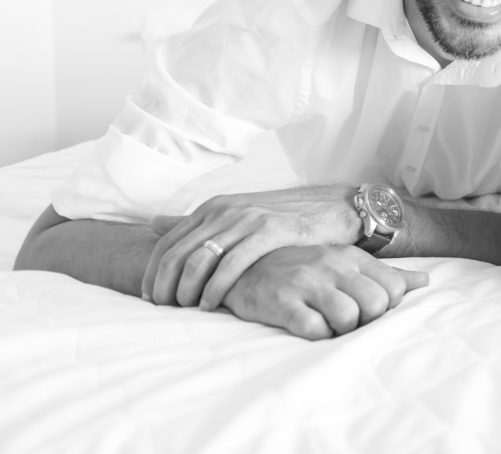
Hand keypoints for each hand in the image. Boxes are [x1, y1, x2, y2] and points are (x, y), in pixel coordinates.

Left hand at [142, 184, 362, 310]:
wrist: (333, 208)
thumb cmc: (284, 217)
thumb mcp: (237, 214)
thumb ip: (196, 221)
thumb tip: (152, 223)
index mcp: (213, 207)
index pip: (167, 242)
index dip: (151, 272)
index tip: (150, 298)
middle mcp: (225, 210)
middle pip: (177, 254)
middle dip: (163, 286)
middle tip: (163, 310)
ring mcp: (247, 219)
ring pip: (199, 260)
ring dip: (186, 290)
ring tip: (186, 309)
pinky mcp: (269, 231)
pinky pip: (232, 264)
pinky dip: (217, 287)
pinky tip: (212, 304)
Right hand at [221, 245, 427, 339]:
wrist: (246, 265)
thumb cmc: (304, 268)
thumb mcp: (347, 264)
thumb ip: (387, 274)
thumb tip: (425, 282)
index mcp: (352, 257)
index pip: (394, 289)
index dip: (385, 308)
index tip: (367, 310)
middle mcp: (333, 266)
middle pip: (376, 305)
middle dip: (366, 321)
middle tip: (346, 319)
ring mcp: (308, 283)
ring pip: (348, 318)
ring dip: (340, 330)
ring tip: (326, 322)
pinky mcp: (283, 302)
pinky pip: (314, 329)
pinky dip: (316, 334)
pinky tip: (306, 325)